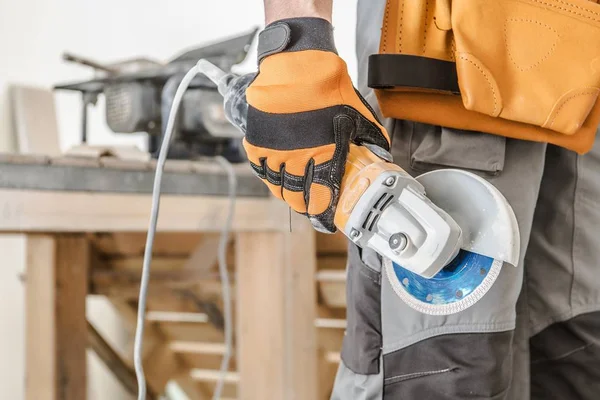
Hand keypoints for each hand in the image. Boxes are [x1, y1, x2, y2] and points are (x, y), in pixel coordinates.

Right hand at [244, 17, 389, 232]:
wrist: (298, 66)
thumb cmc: (329, 88)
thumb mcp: (358, 114)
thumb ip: (371, 139)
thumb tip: (382, 155)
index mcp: (325, 156)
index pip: (323, 196)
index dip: (323, 212)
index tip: (324, 218)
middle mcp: (298, 159)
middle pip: (296, 197)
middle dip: (303, 206)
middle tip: (307, 206)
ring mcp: (275, 152)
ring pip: (276, 186)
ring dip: (284, 194)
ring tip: (290, 194)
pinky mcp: (257, 141)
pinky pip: (259, 168)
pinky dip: (266, 175)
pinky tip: (273, 175)